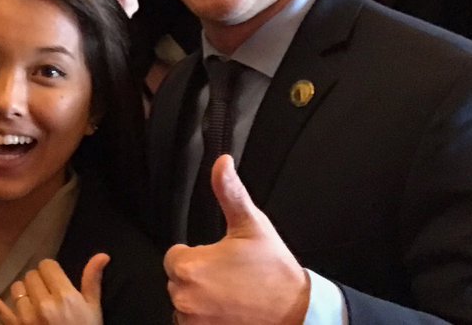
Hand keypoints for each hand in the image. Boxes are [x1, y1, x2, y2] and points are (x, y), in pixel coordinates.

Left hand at [0, 255, 106, 324]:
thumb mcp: (94, 310)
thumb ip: (92, 281)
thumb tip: (102, 255)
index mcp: (65, 297)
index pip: (47, 266)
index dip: (51, 272)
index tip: (56, 282)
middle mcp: (44, 304)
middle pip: (32, 275)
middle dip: (39, 283)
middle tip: (50, 299)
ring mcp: (27, 318)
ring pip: (18, 288)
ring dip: (25, 294)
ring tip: (37, 308)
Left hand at [166, 156, 309, 323]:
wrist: (298, 313)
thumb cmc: (274, 271)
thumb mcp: (251, 225)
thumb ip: (229, 192)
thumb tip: (221, 163)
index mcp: (189, 267)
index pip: (174, 256)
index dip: (197, 255)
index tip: (219, 260)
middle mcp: (184, 297)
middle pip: (178, 280)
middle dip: (198, 277)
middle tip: (229, 277)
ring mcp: (193, 321)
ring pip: (185, 303)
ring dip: (201, 299)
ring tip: (231, 295)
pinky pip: (192, 323)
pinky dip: (205, 318)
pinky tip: (229, 311)